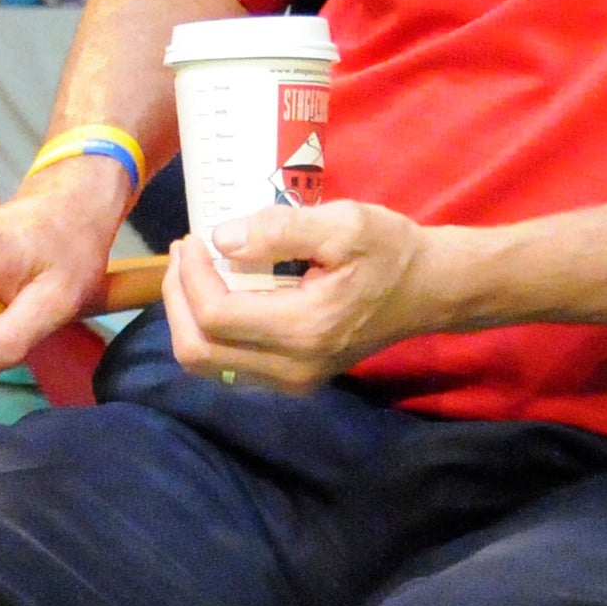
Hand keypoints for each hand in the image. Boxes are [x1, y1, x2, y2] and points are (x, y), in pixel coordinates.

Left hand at [160, 201, 466, 394]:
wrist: (430, 290)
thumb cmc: (390, 251)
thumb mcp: (344, 224)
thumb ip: (280, 230)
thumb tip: (222, 240)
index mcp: (303, 331)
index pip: (215, 317)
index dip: (189, 277)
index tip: (194, 238)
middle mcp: (291, 368)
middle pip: (198, 351)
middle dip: (177, 299)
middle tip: (184, 253)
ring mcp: (292, 381)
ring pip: (207, 364)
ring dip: (187, 316)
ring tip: (193, 269)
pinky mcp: (293, 379)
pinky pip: (228, 365)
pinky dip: (209, 330)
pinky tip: (217, 291)